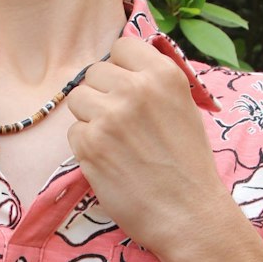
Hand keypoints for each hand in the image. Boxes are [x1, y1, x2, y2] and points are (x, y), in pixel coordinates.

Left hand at [66, 36, 229, 254]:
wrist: (189, 214)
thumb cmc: (189, 165)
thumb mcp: (183, 108)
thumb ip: (152, 84)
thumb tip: (120, 68)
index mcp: (163, 74)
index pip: (121, 47)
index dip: (120, 69)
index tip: (126, 89)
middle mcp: (135, 89)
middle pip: (94, 73)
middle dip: (102, 95)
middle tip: (121, 124)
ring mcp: (109, 117)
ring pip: (78, 100)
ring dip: (90, 119)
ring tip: (115, 143)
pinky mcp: (90, 145)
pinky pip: (73, 133)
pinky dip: (86, 148)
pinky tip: (110, 162)